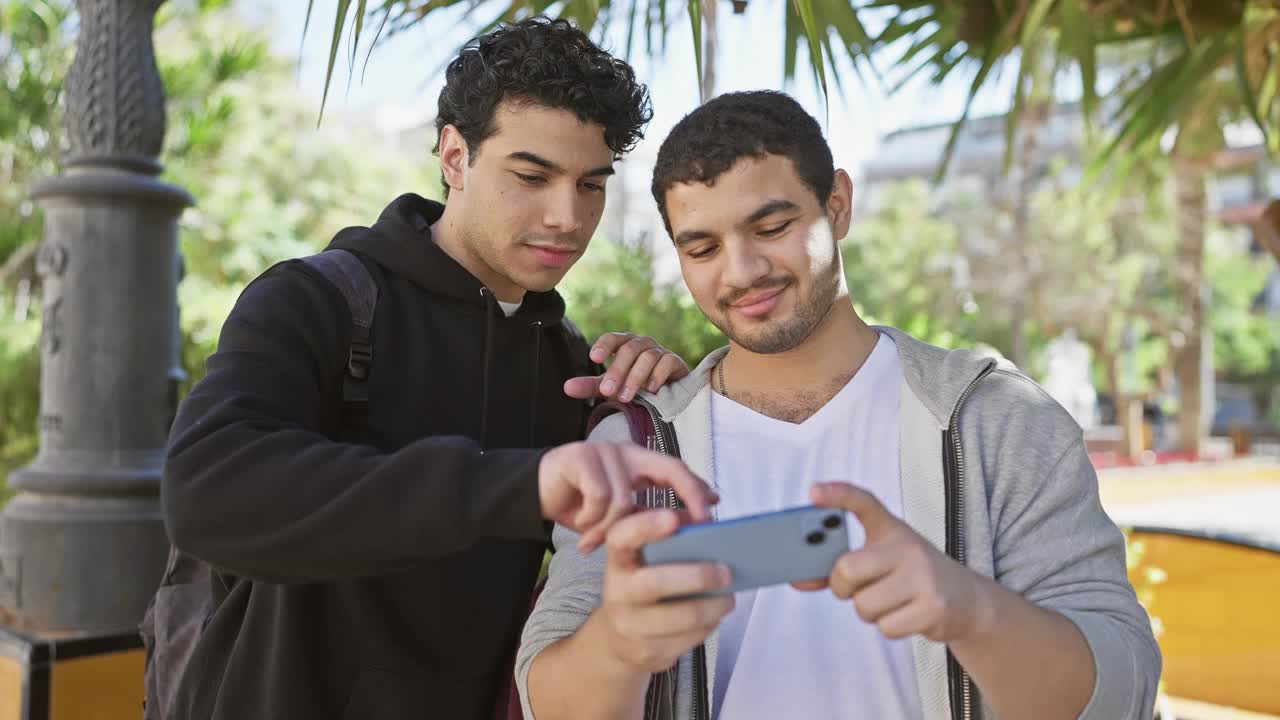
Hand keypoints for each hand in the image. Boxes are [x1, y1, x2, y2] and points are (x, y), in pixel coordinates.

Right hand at [538, 441, 717, 553]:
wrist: (532, 495)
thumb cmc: (578, 504)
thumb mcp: (617, 513)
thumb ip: (646, 513)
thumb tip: (687, 524)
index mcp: (638, 461)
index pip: (678, 469)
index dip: (697, 488)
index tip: (714, 509)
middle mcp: (626, 451)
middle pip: (669, 467)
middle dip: (688, 496)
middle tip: (691, 527)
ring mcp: (603, 451)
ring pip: (626, 498)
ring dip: (609, 528)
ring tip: (593, 542)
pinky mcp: (580, 456)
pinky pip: (599, 496)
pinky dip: (590, 518)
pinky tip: (580, 525)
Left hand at [564, 333, 689, 401]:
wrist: (667, 393)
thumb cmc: (634, 385)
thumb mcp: (611, 386)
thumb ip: (590, 386)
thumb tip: (566, 387)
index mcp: (624, 344)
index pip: (612, 338)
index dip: (604, 345)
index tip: (594, 358)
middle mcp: (642, 344)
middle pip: (628, 350)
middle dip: (617, 371)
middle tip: (608, 392)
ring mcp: (660, 351)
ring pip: (647, 357)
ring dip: (635, 378)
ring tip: (626, 397)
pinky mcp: (675, 362)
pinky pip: (666, 362)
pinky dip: (658, 375)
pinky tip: (651, 389)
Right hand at [597, 509, 733, 672]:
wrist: (617, 640)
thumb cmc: (643, 588)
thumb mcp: (647, 560)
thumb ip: (674, 535)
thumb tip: (706, 521)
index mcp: (619, 561)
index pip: (621, 537)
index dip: (645, 526)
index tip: (673, 519)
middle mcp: (618, 592)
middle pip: (658, 583)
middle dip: (698, 576)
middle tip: (726, 572)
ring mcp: (630, 626)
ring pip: (683, 617)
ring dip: (714, 606)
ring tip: (728, 598)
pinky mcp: (647, 652)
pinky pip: (688, 639)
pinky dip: (708, 626)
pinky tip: (713, 617)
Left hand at [793, 482, 990, 643]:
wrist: (966, 599)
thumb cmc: (910, 576)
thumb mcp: (881, 560)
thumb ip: (839, 566)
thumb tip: (798, 580)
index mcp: (891, 529)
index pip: (863, 502)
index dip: (837, 494)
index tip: (812, 492)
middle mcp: (907, 546)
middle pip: (847, 569)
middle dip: (842, 587)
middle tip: (856, 588)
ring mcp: (923, 576)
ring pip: (864, 604)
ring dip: (869, 611)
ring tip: (891, 601)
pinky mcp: (933, 607)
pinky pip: (885, 626)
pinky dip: (889, 627)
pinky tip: (907, 615)